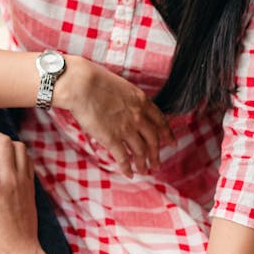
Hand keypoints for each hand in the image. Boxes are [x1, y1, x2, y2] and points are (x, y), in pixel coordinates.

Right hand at [55, 57, 173, 177]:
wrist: (82, 85)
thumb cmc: (95, 80)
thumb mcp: (121, 86)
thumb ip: (128, 100)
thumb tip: (125, 107)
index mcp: (141, 102)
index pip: (160, 121)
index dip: (167, 134)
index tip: (172, 143)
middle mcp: (138, 117)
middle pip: (153, 140)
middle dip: (156, 155)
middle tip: (157, 164)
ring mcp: (126, 129)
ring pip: (140, 152)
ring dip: (143, 164)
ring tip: (144, 171)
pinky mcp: (111, 139)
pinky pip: (123, 158)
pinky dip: (127, 168)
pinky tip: (129, 174)